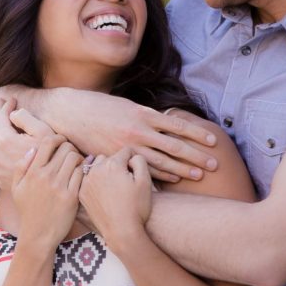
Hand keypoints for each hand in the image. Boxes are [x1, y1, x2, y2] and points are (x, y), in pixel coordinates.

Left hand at [0, 97, 54, 188]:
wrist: (52, 189)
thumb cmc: (53, 157)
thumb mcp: (44, 132)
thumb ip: (26, 118)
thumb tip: (11, 114)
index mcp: (5, 142)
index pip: (1, 118)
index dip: (6, 106)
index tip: (11, 98)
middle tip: (0, 102)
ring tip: (1, 119)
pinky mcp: (0, 179)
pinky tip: (3, 140)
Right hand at [11, 134, 83, 249]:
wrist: (38, 235)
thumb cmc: (28, 210)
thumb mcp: (17, 188)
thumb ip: (21, 166)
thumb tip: (33, 149)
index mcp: (32, 172)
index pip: (47, 142)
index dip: (56, 137)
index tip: (60, 141)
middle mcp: (46, 177)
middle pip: (64, 148)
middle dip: (69, 147)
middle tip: (70, 153)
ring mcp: (59, 186)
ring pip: (75, 158)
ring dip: (78, 157)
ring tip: (77, 163)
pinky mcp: (72, 197)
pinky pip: (81, 174)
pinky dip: (83, 170)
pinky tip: (81, 173)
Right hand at [46, 89, 217, 181]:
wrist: (70, 113)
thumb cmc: (98, 107)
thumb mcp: (125, 105)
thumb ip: (145, 116)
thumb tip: (165, 123)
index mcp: (143, 113)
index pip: (178, 125)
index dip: (197, 134)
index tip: (213, 141)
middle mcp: (139, 130)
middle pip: (176, 146)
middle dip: (197, 156)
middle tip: (215, 164)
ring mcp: (128, 146)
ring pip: (162, 161)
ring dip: (183, 169)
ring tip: (199, 176)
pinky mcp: (117, 157)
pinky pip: (142, 168)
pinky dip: (160, 175)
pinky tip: (174, 180)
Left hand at [78, 148, 151, 250]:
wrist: (122, 232)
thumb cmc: (137, 208)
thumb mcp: (145, 181)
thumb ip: (139, 161)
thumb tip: (130, 156)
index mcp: (113, 164)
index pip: (125, 152)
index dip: (133, 161)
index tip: (135, 173)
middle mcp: (96, 170)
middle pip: (108, 158)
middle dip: (117, 165)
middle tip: (124, 181)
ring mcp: (86, 182)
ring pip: (96, 168)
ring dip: (104, 172)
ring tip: (113, 187)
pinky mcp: (81, 193)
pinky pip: (88, 180)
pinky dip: (94, 183)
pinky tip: (104, 194)